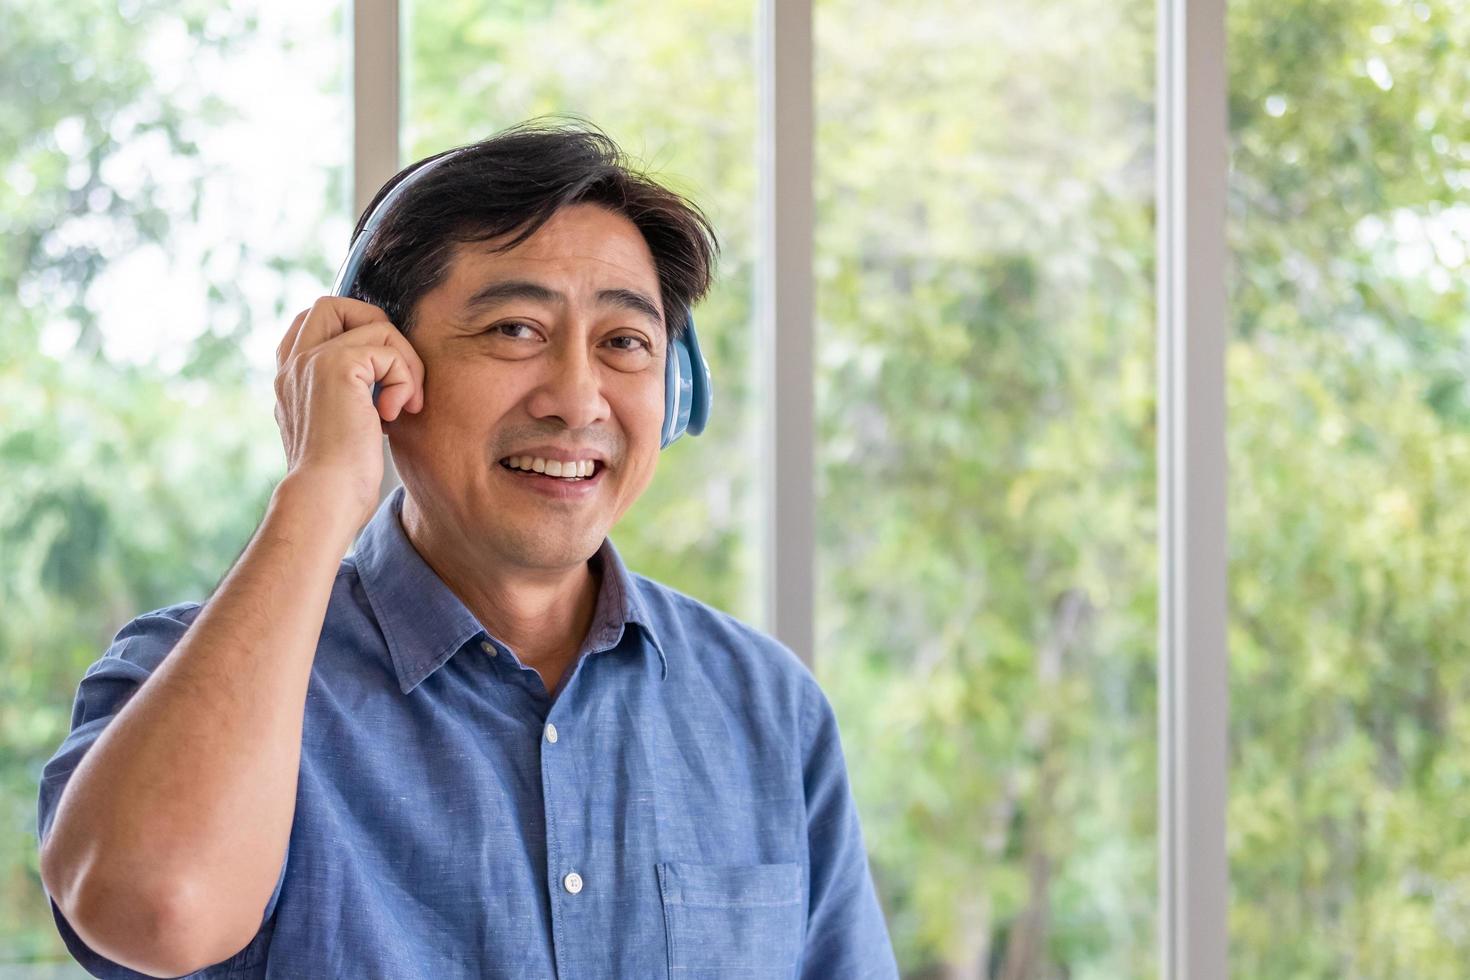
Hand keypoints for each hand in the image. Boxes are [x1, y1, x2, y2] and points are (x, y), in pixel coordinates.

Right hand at [272, 297, 424, 524]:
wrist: (325, 499)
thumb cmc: (339, 479)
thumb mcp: (340, 428)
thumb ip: (349, 397)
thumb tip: (383, 382)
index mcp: (290, 377)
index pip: (317, 322)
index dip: (356, 334)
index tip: (381, 376)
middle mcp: (294, 363)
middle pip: (336, 304)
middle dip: (379, 330)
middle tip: (397, 373)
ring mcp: (312, 360)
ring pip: (374, 324)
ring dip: (405, 362)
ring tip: (405, 403)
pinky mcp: (337, 366)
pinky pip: (388, 348)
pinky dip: (405, 379)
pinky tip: (394, 414)